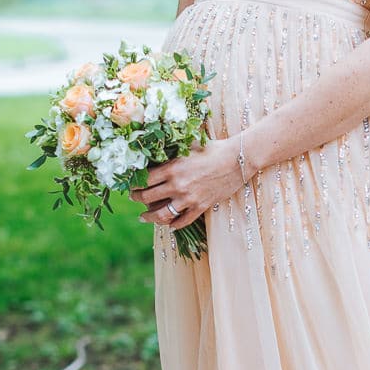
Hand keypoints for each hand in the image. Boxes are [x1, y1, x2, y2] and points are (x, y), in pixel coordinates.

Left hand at [130, 136, 245, 229]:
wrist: (237, 159)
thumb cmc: (213, 148)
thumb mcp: (189, 145)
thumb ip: (172, 151)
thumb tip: (156, 148)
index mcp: (172, 168)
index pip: (145, 180)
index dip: (134, 184)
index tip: (131, 184)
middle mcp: (178, 185)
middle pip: (148, 197)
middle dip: (137, 199)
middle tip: (134, 199)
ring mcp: (189, 199)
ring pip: (162, 214)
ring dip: (150, 217)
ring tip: (143, 217)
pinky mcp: (201, 207)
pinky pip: (183, 221)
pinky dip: (174, 224)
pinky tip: (169, 224)